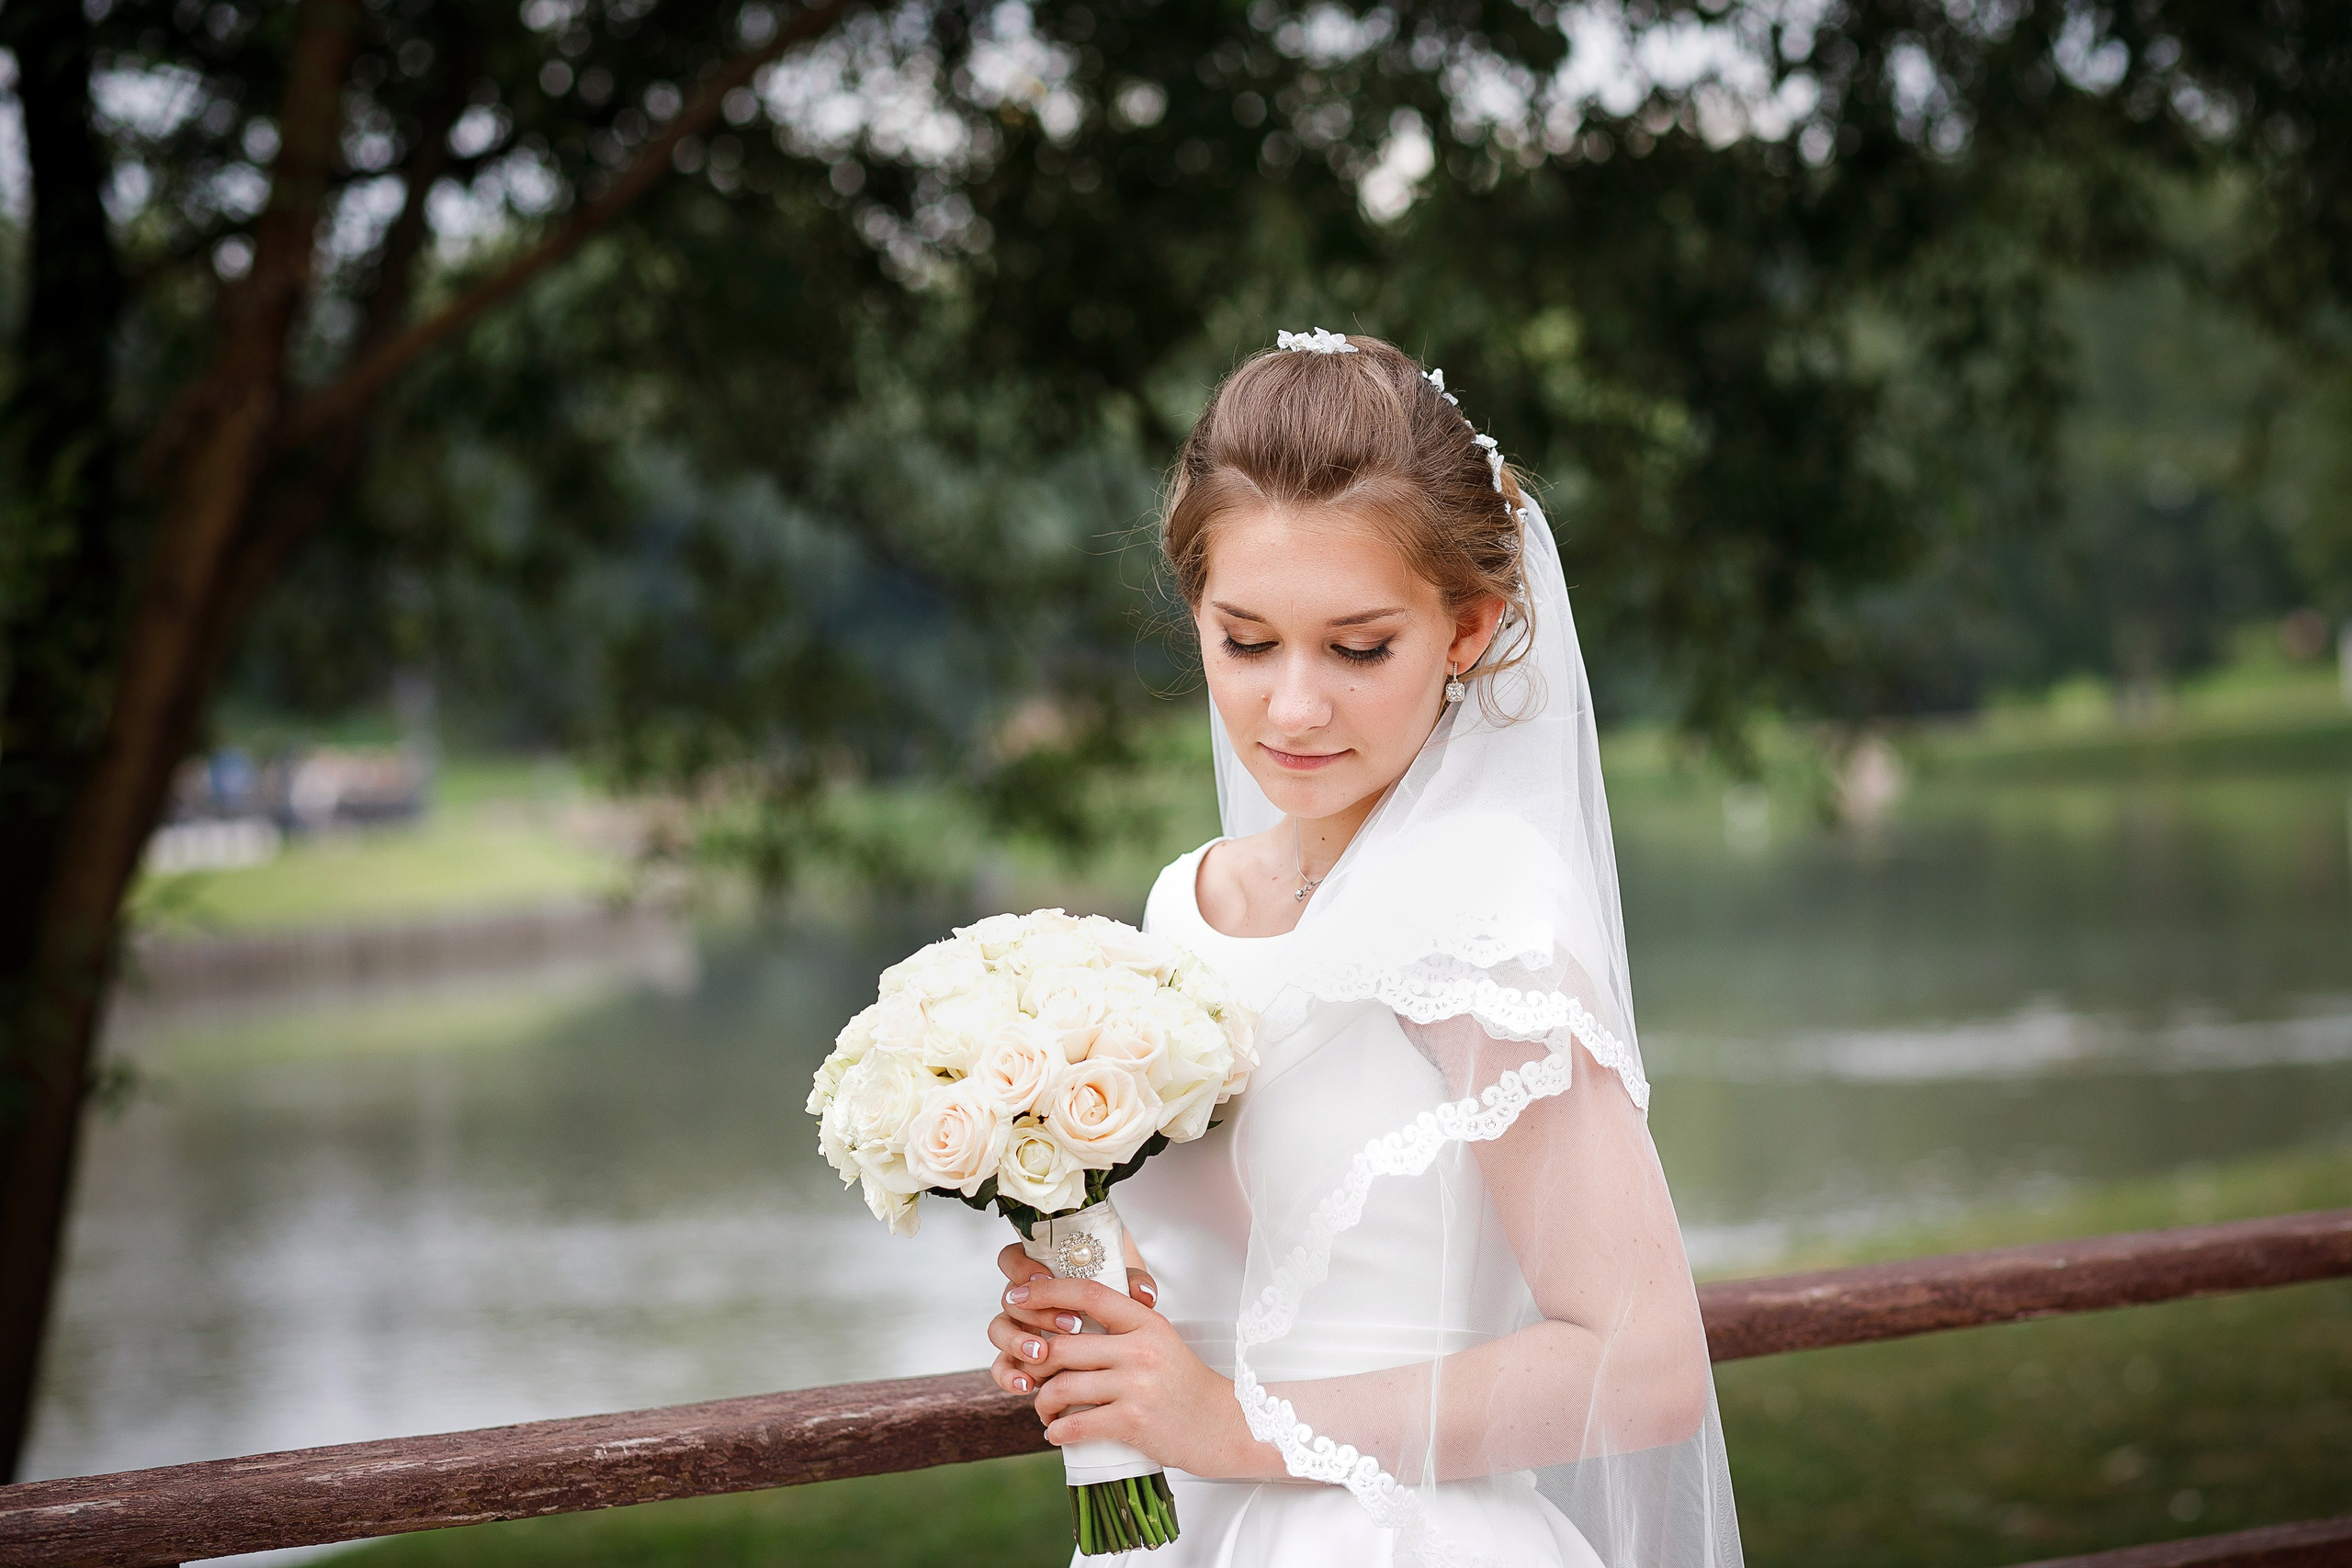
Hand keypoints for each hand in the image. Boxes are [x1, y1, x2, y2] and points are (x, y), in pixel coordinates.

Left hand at [986, 1244, 1279, 1479]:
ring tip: (1044, 1410)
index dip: (1046, 1291)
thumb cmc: (1182, 1382)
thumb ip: (1120, 1325)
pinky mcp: (1134, 1422)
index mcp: (1145, 1321)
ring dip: (1042, 1402)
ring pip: (1063, 1386)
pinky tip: (1057, 1432)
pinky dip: (1059, 1431)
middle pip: (1063, 1345)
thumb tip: (1063, 1317)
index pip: (1088, 1292)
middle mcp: (1140, 1349)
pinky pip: (1078, 1424)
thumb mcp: (1159, 1339)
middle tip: (1028, 1374)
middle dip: (1034, 1362)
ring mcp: (1137, 1386)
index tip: (1016, 1296)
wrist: (1223, 1425)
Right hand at [990, 1241, 1153, 1398]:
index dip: (1023, 1267)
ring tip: (1041, 1354)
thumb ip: (1134, 1283)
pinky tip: (1027, 1386)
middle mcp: (1026, 1300)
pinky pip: (1001, 1367)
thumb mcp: (1127, 1290)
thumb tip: (1143, 1293)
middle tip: (1068, 1324)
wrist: (1120, 1344)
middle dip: (1036, 1311)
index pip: (1014, 1260)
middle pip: (1009, 1297)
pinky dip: (1009, 1375)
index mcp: (1043, 1272)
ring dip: (1016, 1341)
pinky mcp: (1019, 1360)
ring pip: (999, 1330)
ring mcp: (1019, 1330)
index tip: (1045, 1278)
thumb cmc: (1117, 1304)